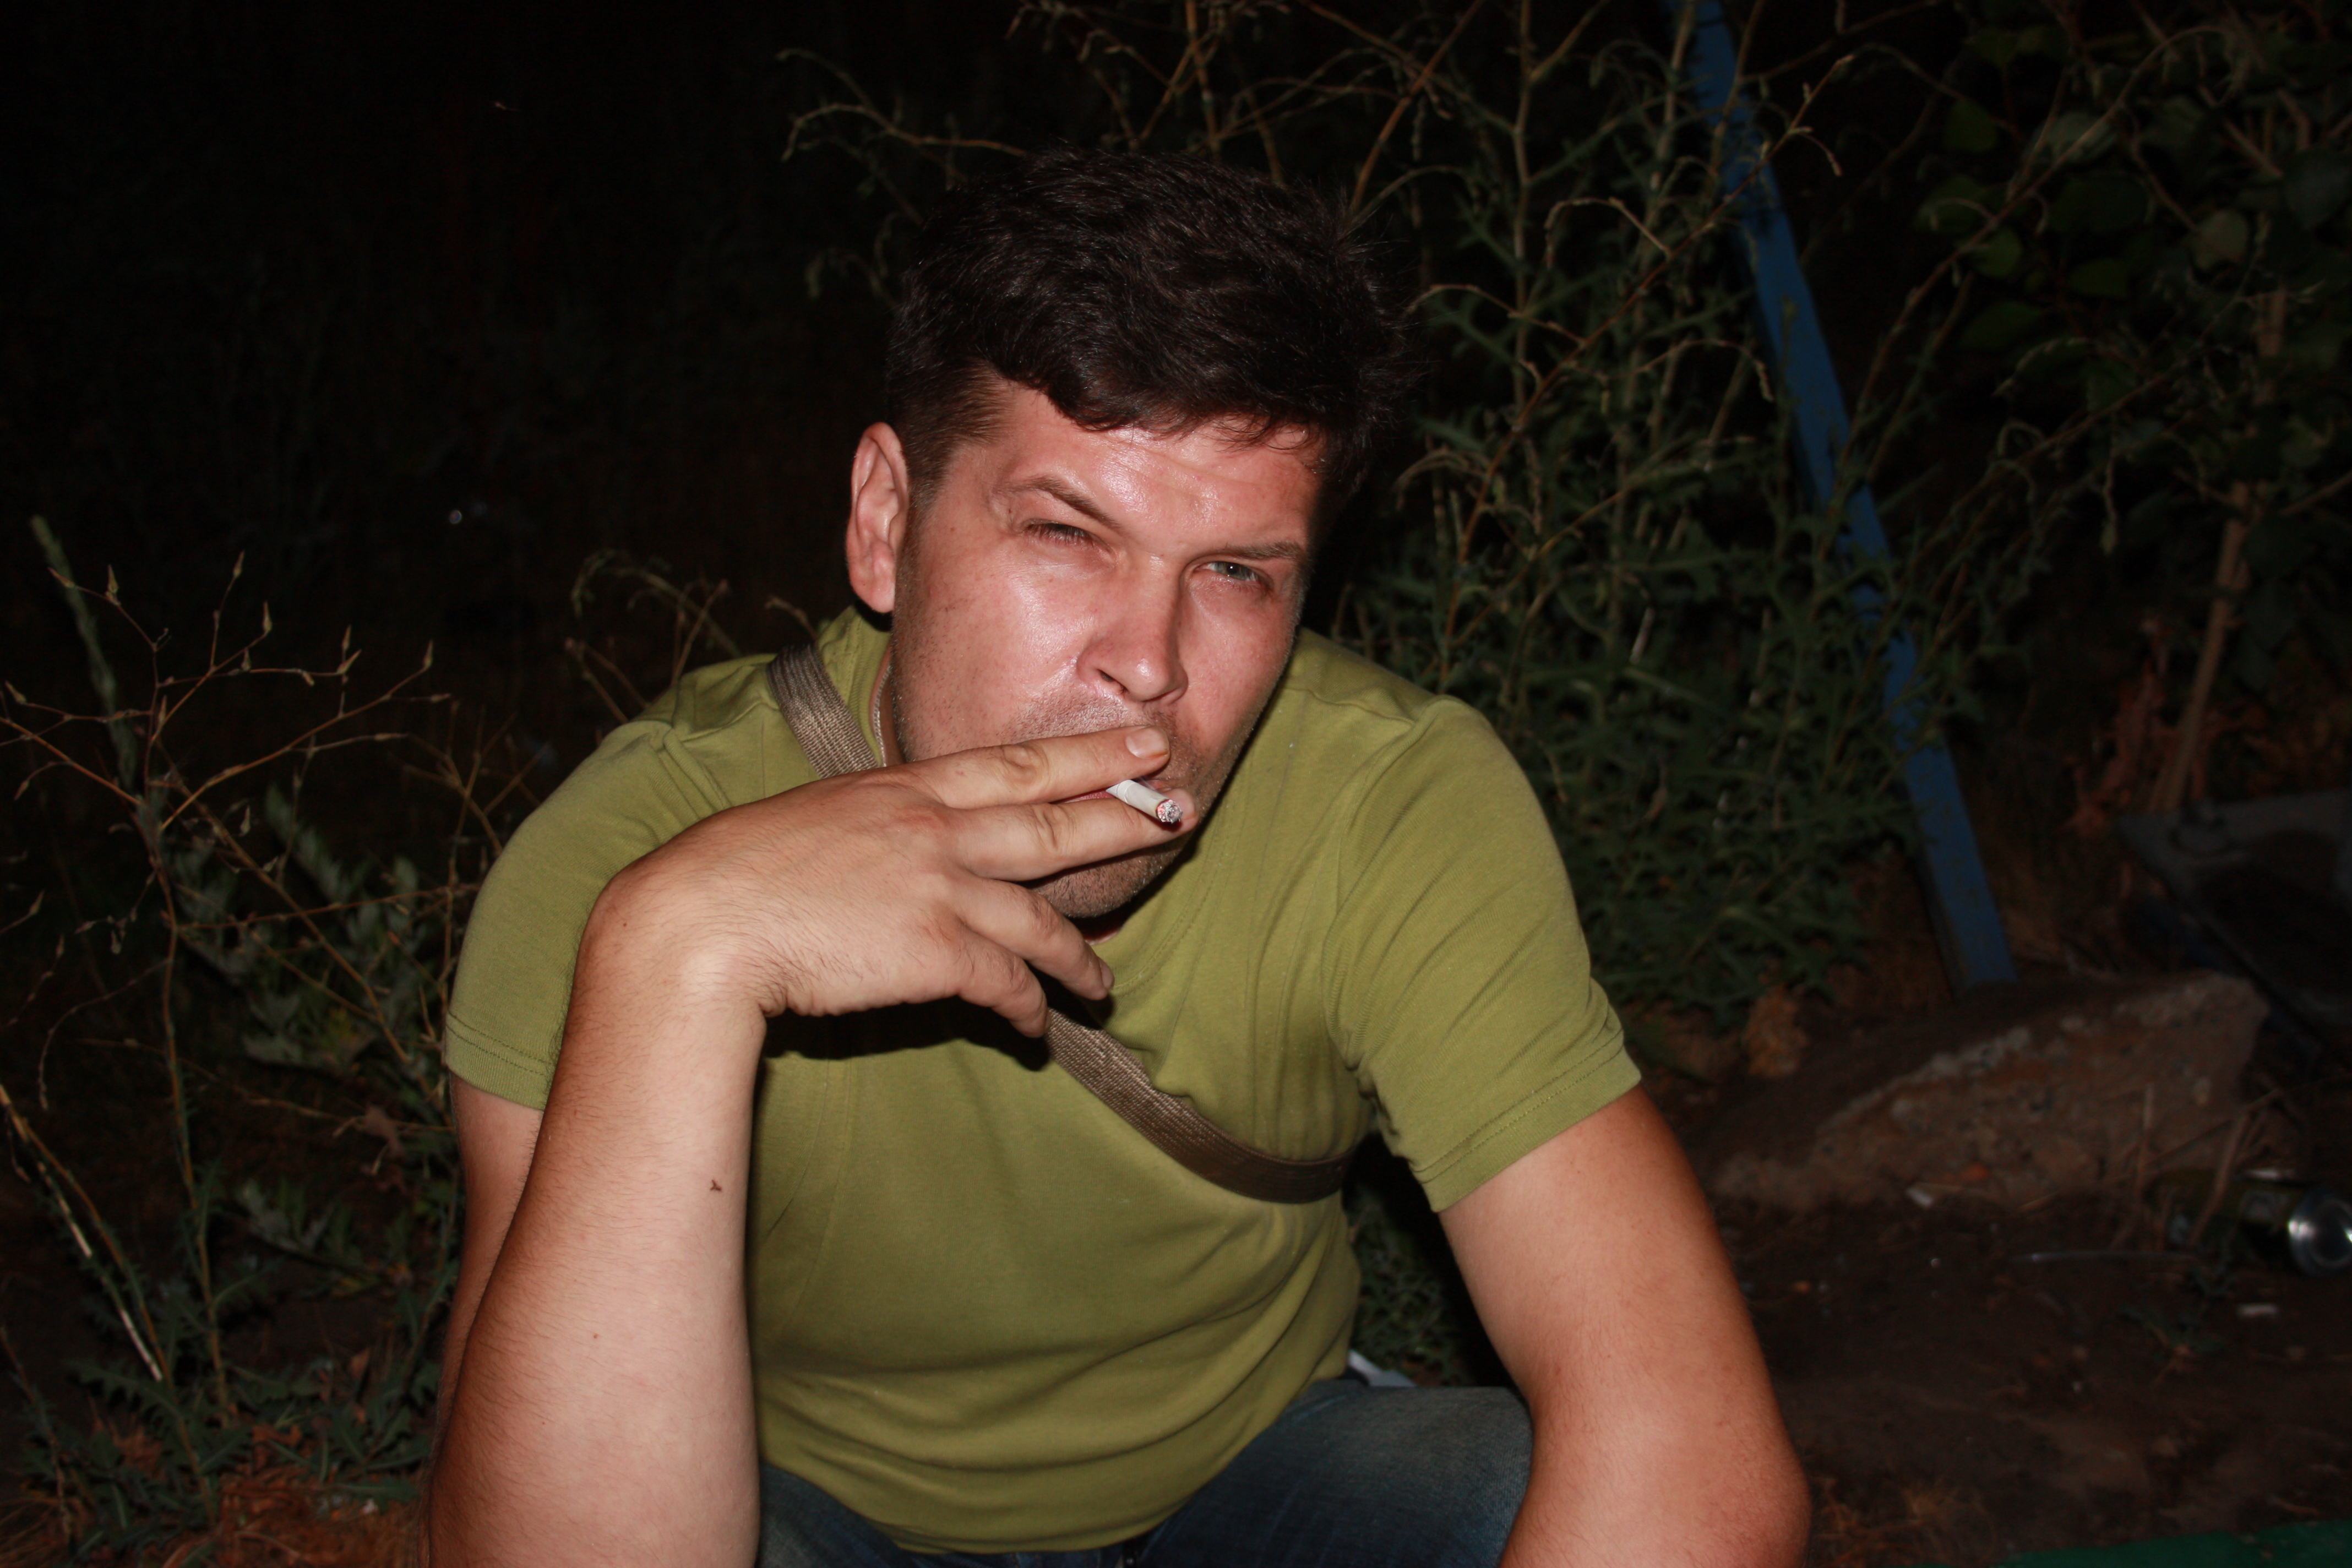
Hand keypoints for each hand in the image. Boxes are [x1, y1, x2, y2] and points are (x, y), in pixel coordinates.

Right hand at [584, 724, 1191, 1037]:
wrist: (699, 923)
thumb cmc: (737, 873)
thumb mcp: (816, 820)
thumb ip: (874, 825)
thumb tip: (903, 847)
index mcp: (903, 786)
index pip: (1016, 762)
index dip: (1089, 753)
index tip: (1141, 742)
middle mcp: (932, 828)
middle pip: (1053, 819)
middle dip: (1123, 814)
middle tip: (1179, 809)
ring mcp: (938, 887)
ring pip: (1042, 916)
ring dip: (1079, 955)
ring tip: (1103, 984)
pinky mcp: (934, 950)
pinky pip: (1006, 979)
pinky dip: (1027, 1006)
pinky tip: (1035, 1025)